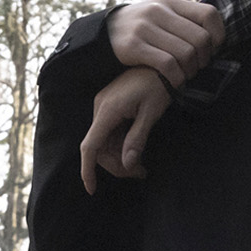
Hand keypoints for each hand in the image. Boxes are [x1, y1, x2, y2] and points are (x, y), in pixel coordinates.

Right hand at [80, 66, 172, 193]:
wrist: (162, 61)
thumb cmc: (159, 84)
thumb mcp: (151, 113)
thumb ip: (137, 139)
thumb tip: (128, 164)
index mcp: (108, 110)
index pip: (90, 146)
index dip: (88, 170)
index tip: (92, 189)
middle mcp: (101, 109)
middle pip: (98, 148)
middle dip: (116, 165)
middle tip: (141, 173)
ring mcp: (105, 107)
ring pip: (104, 142)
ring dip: (120, 157)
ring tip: (142, 166)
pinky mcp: (111, 106)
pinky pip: (110, 132)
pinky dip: (121, 145)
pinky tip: (136, 150)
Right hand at [107, 0, 224, 86]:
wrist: (102, 34)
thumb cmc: (140, 28)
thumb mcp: (160, 13)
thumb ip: (183, 19)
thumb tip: (215, 35)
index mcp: (170, 2)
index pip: (209, 14)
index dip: (218, 35)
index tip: (213, 49)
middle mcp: (159, 11)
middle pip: (200, 39)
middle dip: (204, 59)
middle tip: (198, 68)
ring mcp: (145, 28)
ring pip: (186, 53)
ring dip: (190, 71)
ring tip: (186, 75)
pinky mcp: (134, 46)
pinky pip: (167, 64)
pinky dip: (176, 77)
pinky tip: (174, 81)